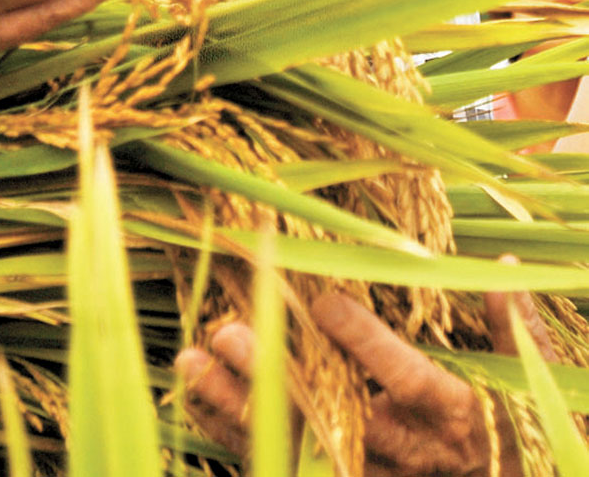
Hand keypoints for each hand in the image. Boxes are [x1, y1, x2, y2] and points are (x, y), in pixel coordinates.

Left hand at [176, 270, 556, 474]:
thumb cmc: (512, 431)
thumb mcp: (525, 381)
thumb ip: (512, 325)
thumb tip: (499, 260)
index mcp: (451, 416)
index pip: (406, 381)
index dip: (367, 345)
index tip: (325, 302)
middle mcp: (403, 451)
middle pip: (331, 415)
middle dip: (276, 376)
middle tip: (228, 332)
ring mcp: (365, 472)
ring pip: (294, 442)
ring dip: (237, 405)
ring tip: (190, 360)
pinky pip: (280, 460)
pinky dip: (232, 432)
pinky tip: (193, 394)